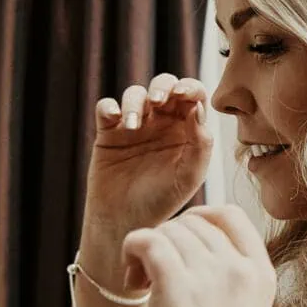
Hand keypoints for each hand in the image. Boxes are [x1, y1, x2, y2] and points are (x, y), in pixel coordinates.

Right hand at [84, 74, 215, 257]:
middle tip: (158, 101)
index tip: (185, 94)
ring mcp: (134, 125)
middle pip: (163, 86)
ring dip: (134, 101)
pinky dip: (108, 107)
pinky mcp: (109, 132)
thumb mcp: (189, 177)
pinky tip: (114, 119)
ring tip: (133, 125)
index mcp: (186, 128)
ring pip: (135, 93)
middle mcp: (161, 122)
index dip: (189, 87)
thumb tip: (198, 108)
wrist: (126, 221)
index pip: (191, 96)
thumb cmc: (162, 202)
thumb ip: (200, 144)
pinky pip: (106, 108)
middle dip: (162, 87)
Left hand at [122, 205, 276, 306]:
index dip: (199, 221)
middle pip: (194, 222)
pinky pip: (147, 238)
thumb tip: (189, 238)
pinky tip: (132, 280)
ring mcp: (211, 275)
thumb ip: (226, 278)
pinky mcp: (176, 285)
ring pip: (168, 230)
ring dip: (147, 250)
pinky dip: (132, 249)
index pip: (231, 215)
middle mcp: (241, 269)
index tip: (180, 249)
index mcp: (262, 276)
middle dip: (169, 240)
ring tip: (142, 286)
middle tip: (153, 278)